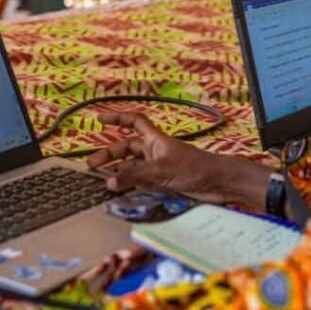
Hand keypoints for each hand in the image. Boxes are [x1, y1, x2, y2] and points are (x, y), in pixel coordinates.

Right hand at [87, 112, 273, 210]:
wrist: (218, 183)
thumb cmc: (195, 169)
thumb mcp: (161, 170)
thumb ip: (134, 175)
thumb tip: (109, 181)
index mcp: (156, 140)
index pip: (134, 122)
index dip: (117, 118)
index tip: (99, 118)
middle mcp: (156, 151)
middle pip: (128, 148)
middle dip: (109, 155)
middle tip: (92, 166)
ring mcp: (160, 167)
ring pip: (133, 166)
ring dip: (118, 172)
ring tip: (102, 181)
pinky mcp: (165, 182)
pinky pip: (141, 181)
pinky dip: (130, 184)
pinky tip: (120, 191)